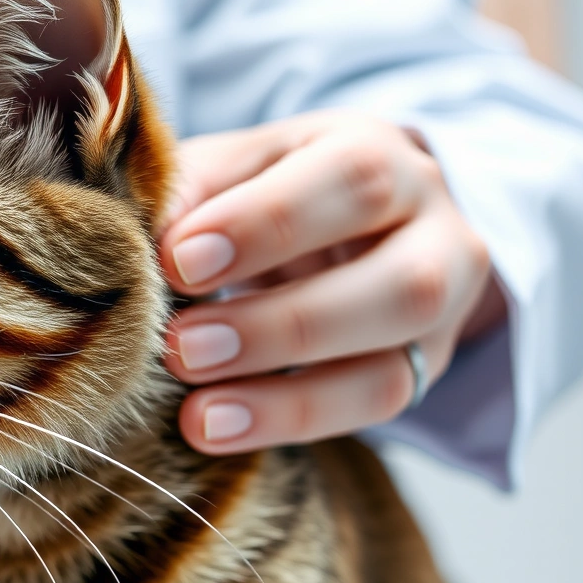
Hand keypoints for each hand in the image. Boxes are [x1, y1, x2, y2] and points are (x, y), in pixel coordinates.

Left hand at [157, 111, 505, 454]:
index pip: (349, 179)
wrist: (351, 220)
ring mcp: (442, 310)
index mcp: (380, 153)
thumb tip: (141, 230)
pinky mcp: (423, 368)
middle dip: (282, 323)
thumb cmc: (272, 185)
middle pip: (399, 284)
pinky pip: (372, 408)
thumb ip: (194, 186)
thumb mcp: (237, 165)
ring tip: (199, 412)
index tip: (178, 261)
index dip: (264, 222)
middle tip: (181, 346)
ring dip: (287, 396)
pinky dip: (290, 422)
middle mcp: (434, 230)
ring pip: (394, 365)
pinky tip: (219, 429)